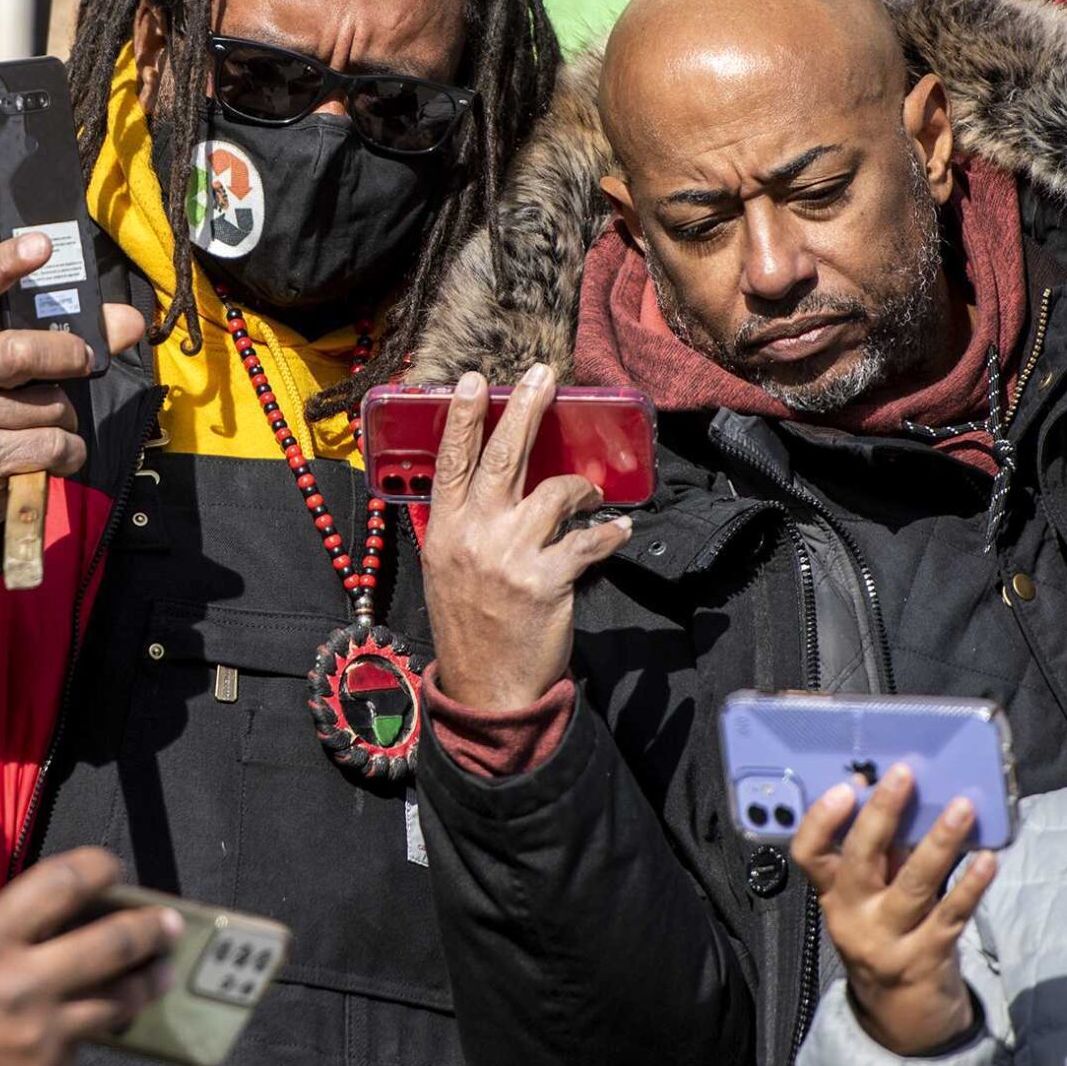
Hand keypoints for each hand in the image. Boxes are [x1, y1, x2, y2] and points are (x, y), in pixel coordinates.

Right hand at [0, 232, 147, 552]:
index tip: (42, 244)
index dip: (6, 262)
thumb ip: (70, 337)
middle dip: (68, 356)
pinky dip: (69, 453)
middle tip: (83, 360)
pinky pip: (51, 446)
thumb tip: (131, 321)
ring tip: (39, 424)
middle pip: (22, 351)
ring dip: (64, 417)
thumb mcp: (11, 368)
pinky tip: (47, 456)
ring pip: (48, 406)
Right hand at [0, 781, 177, 1065]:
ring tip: (161, 974)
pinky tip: (90, 1023)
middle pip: (111, 945)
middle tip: (172, 924)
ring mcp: (37, 1037)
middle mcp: (20, 985)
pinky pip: (81, 1051)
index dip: (101, 868)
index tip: (112, 868)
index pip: (67, 884)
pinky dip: (85, 1034)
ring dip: (145, 985)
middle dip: (152, 930)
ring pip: (115, 1004)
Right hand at [420, 368, 634, 713]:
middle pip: (500, 458)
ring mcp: (509, 557)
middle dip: (524, 410)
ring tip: (590, 492)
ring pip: (554, 492)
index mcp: (445, 530)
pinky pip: (588, 542)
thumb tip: (488, 488)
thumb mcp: (445, 570)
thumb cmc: (468, 625)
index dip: (461, 418)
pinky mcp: (546, 581)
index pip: (450, 462)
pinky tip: (621, 530)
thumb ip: (463, 527)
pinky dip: (610, 534)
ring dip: (580, 486)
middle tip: (543, 377)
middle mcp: (474, 536)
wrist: (486, 688)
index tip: (474, 381)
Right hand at [789, 765, 994, 1055]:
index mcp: (832, 896)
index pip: (809, 854)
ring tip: (962, 808)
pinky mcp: (927, 958)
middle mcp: (853, 918)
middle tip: (904, 775)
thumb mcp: (868, 902)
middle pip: (859, 860)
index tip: (846, 787)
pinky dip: (971, 886)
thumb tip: (898, 796)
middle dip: (881, 814)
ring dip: (939, 842)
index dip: (821, 819)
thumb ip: (877, 858)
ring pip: (912, 884)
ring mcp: (889, 941)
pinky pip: (951, 915)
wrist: (902, 1021)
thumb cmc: (887, 940)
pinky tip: (988, 860)